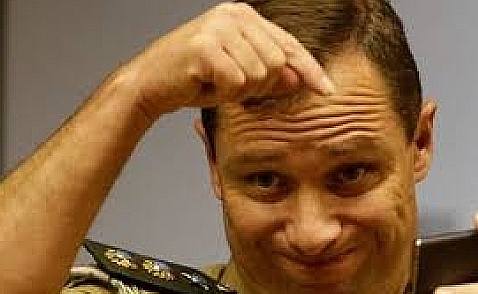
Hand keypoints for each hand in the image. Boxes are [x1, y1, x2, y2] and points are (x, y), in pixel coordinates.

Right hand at [127, 2, 334, 119]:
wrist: (150, 84)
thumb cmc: (194, 79)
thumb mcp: (239, 76)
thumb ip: (270, 75)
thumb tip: (301, 79)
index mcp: (244, 16)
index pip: (289, 44)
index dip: (309, 69)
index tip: (327, 90)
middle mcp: (234, 15)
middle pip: (277, 63)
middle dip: (260, 86)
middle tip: (231, 86)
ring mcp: (219, 28)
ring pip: (259, 75)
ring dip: (239, 91)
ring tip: (215, 83)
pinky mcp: (206, 46)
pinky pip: (237, 82)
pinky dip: (224, 94)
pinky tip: (205, 85)